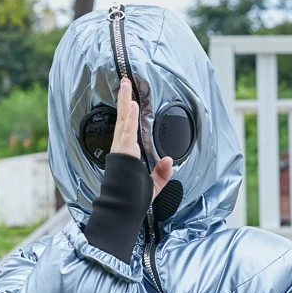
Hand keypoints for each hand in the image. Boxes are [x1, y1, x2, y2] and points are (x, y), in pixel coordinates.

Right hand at [112, 78, 172, 200]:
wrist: (121, 209)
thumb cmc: (132, 199)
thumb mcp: (153, 185)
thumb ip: (162, 174)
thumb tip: (170, 161)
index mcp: (127, 155)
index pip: (128, 130)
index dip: (129, 114)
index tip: (131, 100)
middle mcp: (122, 150)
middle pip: (123, 120)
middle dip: (124, 101)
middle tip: (125, 84)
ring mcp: (122, 150)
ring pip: (123, 120)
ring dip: (125, 102)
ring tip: (126, 86)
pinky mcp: (124, 152)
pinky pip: (127, 131)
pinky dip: (130, 118)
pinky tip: (133, 105)